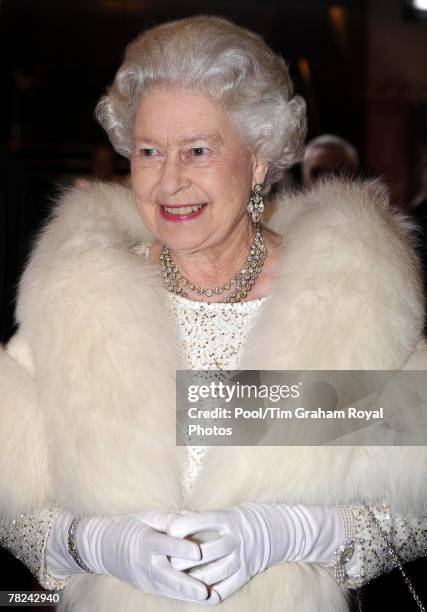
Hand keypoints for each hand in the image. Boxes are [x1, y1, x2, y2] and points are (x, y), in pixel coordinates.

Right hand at [46, 510, 219, 603]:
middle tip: (206, 591)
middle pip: (167, 576)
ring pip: (170, 589)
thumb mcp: (145, 517)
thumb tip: (194, 516)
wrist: (101, 547)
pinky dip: (185, 596)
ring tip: (212, 598)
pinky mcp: (148, 587)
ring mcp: (146, 579)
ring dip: (190, 595)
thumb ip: (169, 519)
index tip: (198, 552)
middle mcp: (145, 563)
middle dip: (187, 585)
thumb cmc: (127, 526)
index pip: (164, 545)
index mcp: (145, 541)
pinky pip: (168, 593)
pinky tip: (202, 599)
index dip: (180, 549)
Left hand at [167, 503, 344, 601]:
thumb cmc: (250, 516)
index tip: (169, 530)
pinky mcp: (248, 572)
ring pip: (214, 571)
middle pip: (206, 550)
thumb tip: (177, 517)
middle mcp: (237, 538)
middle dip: (184, 557)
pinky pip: (228, 586)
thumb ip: (204, 517)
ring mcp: (244, 557)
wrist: (284, 529)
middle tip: (166, 559)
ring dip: (194, 577)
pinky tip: (198, 594)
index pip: (203, 521)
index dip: (184, 526)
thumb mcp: (230, 511)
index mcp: (230, 518)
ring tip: (177, 578)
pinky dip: (212, 591)